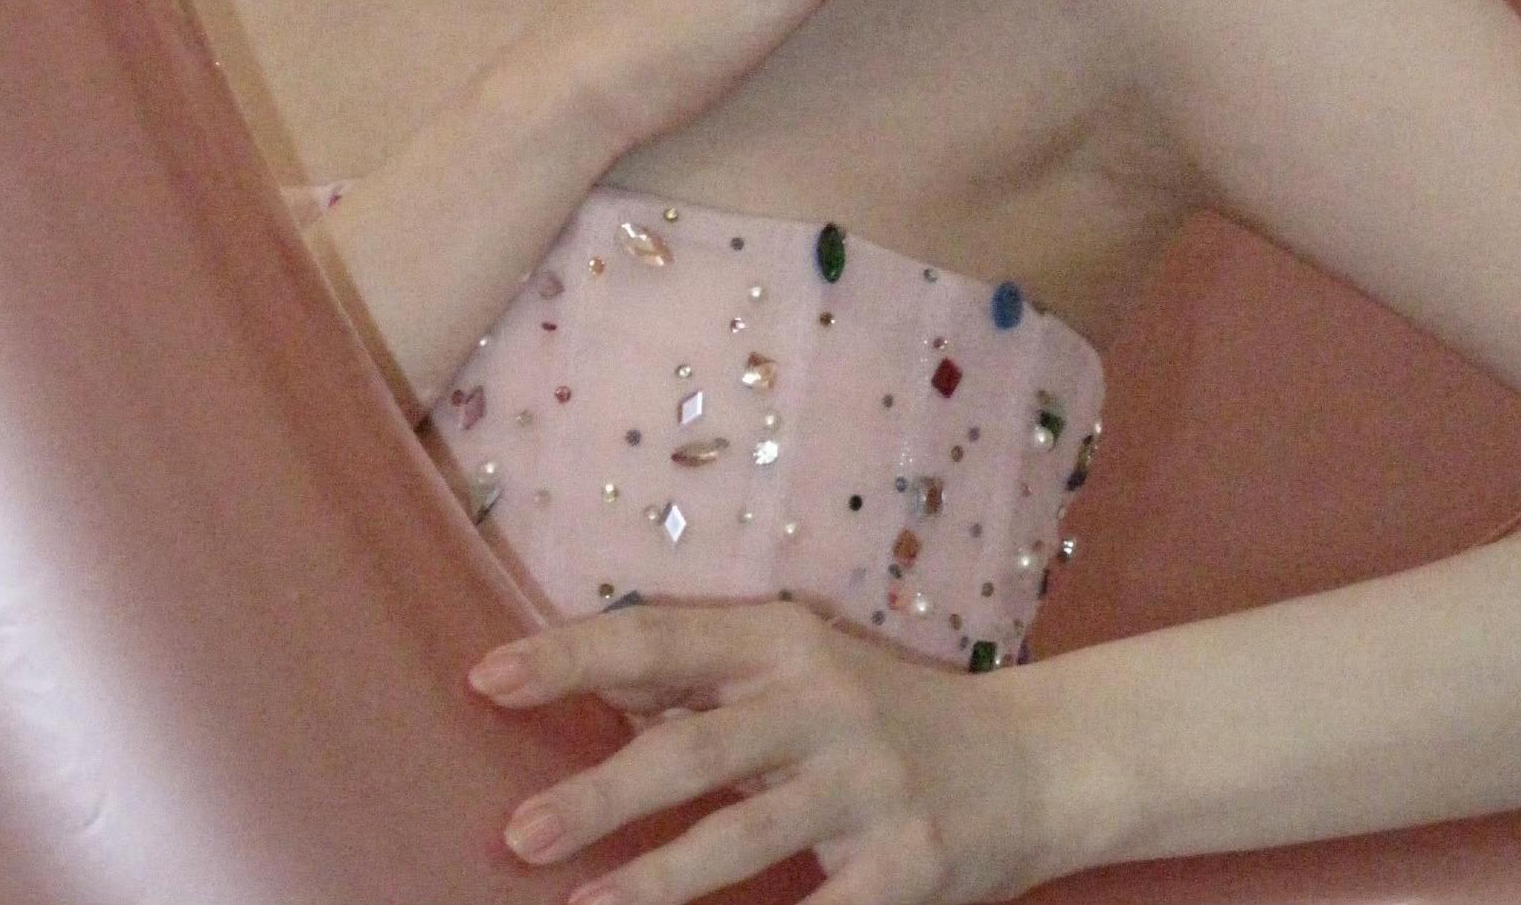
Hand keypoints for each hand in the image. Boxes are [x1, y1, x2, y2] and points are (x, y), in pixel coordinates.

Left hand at [468, 597, 1054, 902]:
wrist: (1034, 759)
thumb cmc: (887, 716)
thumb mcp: (803, 669)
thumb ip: (708, 679)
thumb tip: (595, 680)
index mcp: (785, 642)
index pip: (659, 639)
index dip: (570, 656)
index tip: (486, 676)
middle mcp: (823, 701)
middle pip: (693, 747)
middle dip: (599, 795)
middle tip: (514, 834)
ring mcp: (867, 784)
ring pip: (743, 836)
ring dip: (655, 881)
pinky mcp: (906, 864)